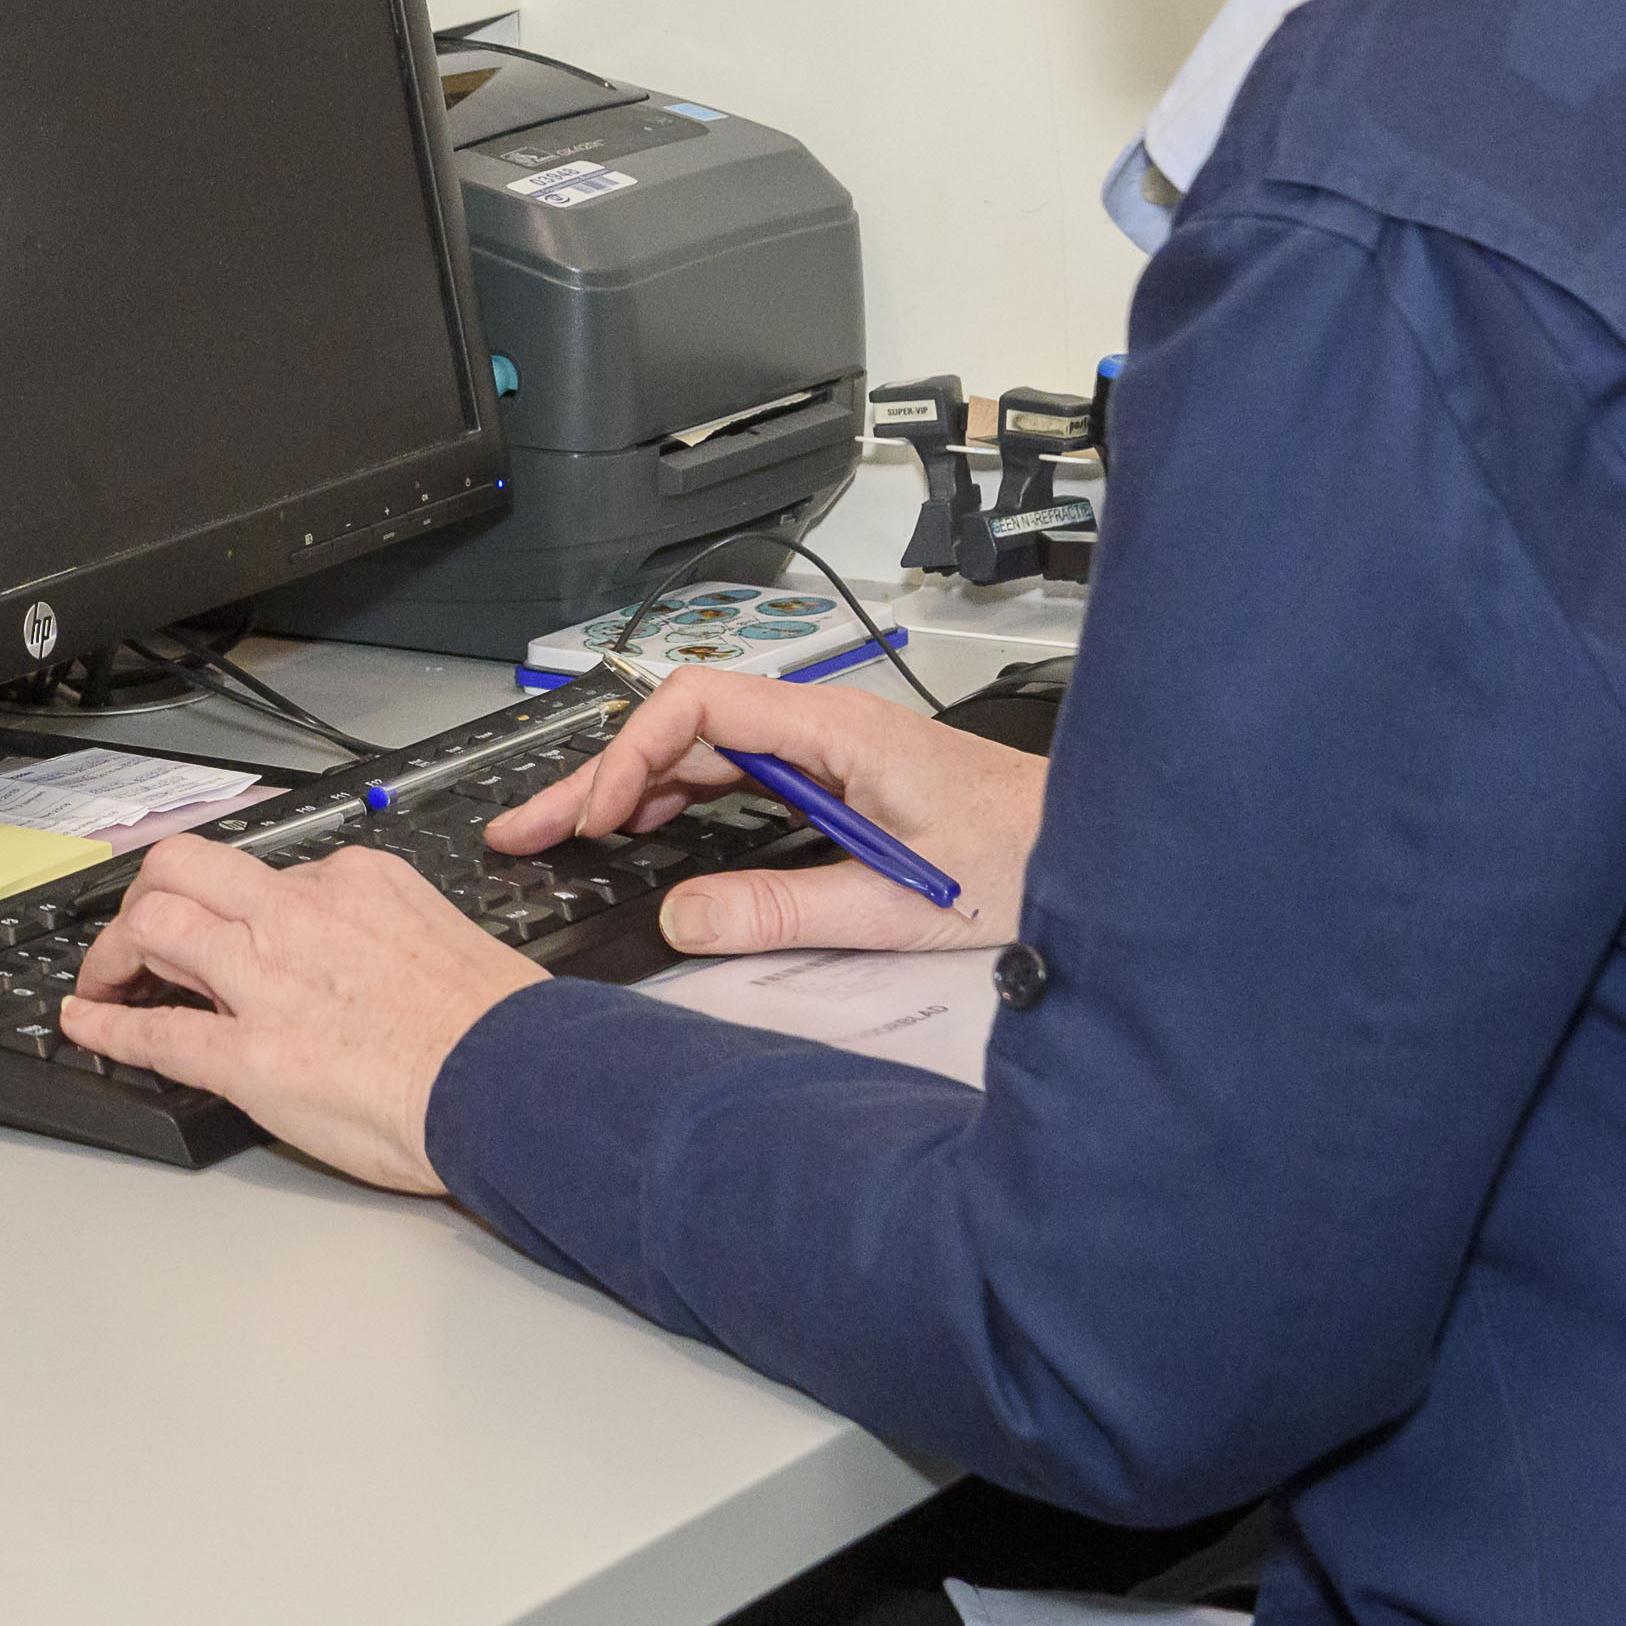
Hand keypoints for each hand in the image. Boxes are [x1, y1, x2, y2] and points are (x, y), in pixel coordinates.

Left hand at [53, 832, 547, 1194]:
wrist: (515, 1084)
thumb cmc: (497, 1027)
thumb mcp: (436, 933)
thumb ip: (380, 928)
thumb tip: (359, 948)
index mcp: (354, 882)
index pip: (263, 870)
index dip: (226, 900)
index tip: (216, 920)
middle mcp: (299, 916)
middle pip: (184, 869)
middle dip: (147, 894)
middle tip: (137, 931)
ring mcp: (267, 982)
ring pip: (156, 928)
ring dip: (114, 952)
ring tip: (103, 977)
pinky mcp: (250, 1056)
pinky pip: (156, 1033)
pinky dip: (108, 1026)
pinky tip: (86, 1026)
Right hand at [482, 663, 1043, 955]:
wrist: (1096, 854)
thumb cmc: (1027, 858)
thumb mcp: (897, 905)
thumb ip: (785, 912)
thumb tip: (683, 920)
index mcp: (837, 731)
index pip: (699, 705)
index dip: (632, 754)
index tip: (596, 815)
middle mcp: (825, 731)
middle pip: (684, 730)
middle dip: (600, 777)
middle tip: (528, 828)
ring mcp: (828, 755)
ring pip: (703, 754)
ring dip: (631, 791)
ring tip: (563, 837)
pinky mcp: (835, 784)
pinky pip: (736, 780)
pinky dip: (676, 805)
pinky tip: (643, 836)